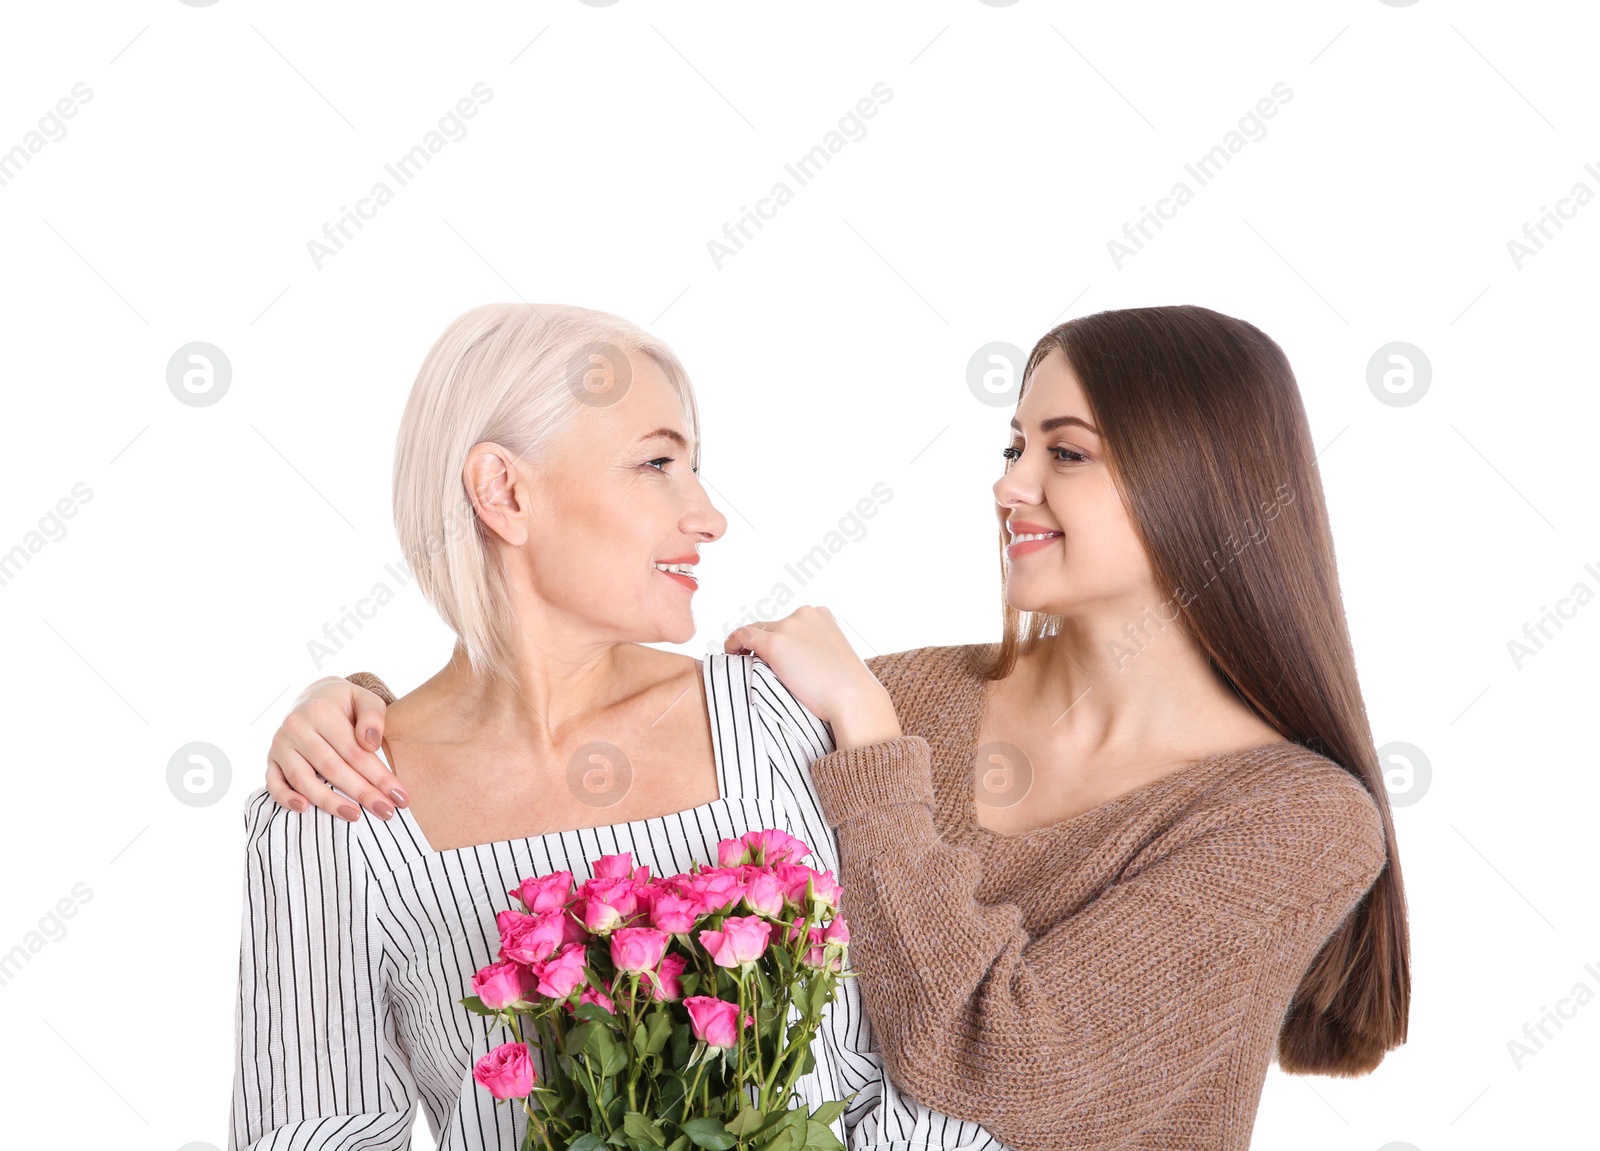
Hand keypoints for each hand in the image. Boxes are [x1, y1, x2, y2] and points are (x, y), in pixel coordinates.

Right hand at [265, 675, 402, 821]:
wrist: (314, 697)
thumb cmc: (346, 704)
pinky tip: (304, 810)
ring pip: (303, 779)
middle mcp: (297, 727)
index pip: (354, 751)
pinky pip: (273, 782)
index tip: (400, 797)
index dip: (379, 776)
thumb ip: (373, 716)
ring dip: (329, 802)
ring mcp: (281, 744)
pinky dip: (285, 798)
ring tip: (354, 816)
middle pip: (332, 768)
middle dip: (362, 793)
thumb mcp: (365, 698)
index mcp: (322, 711)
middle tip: (386, 812)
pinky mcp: (271, 758)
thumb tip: (371, 743)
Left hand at [723, 606, 901, 749]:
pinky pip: (743, 635)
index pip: (790, 623)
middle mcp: (805, 614)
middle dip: (765, 644)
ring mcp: (789, 626)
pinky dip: (733, 643)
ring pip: (757, 631)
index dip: (780, 640)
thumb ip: (816, 650)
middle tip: (757, 663)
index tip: (775, 658)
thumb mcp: (835, 658)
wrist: (853, 697)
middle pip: (772, 626)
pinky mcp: (775, 642)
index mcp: (822, 615)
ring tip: (743, 661)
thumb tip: (797, 662)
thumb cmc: (848, 688)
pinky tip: (731, 654)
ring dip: (749, 646)